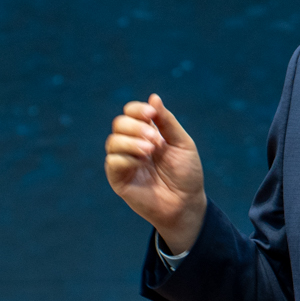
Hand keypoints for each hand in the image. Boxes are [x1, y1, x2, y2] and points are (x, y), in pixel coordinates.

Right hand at [105, 94, 208, 252]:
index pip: (131, 113)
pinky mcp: (118, 180)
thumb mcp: (182, 143)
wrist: (186, 203)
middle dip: (136, 126)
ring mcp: (124, 162)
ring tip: (150, 150)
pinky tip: (141, 163)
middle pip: (119, 124)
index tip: (151, 113)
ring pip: (113, 141)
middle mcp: (132, 145)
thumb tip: (153, 97)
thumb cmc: (186, 174)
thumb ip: (167, 122)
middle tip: (155, 139)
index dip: (138, 109)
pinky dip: (127, 158)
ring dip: (131, 141)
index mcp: (147, 134)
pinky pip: (112, 162)